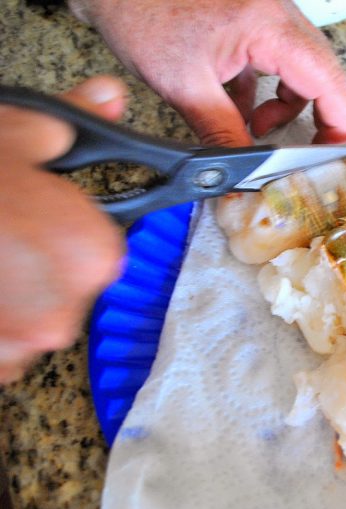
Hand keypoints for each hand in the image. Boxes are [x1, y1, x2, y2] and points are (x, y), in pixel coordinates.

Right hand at [0, 76, 125, 383]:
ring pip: (26, 320)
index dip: (62, 227)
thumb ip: (73, 120)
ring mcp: (18, 347)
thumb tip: (108, 97)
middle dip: (33, 264)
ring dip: (5, 297)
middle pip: (62, 288)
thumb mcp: (15, 132)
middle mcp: (65, 312)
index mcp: (92, 254)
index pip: (98, 248)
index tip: (33, 214)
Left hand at [69, 0, 345, 146]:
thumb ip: (221, 131)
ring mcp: (266, 14)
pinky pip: (276, 58)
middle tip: (294, 150)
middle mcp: (278, 15)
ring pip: (300, 68)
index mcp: (270, 27)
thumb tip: (240, 171)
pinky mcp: (251, 18)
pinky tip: (237, 107)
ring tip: (253, 126)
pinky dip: (265, 87)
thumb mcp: (184, 84)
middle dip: (310, 117)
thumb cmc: (140, 10)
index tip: (324, 156)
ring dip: (285, 103)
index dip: (335, 125)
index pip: (329, 83)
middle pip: (322, 76)